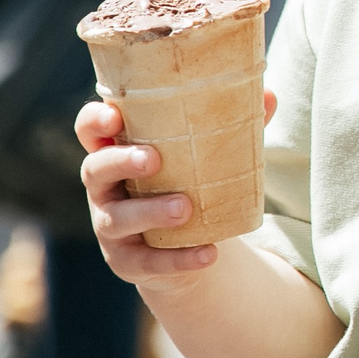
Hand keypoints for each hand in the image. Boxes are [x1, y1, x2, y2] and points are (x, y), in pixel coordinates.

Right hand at [74, 91, 273, 284]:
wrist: (186, 246)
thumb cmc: (190, 183)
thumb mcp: (203, 156)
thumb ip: (232, 125)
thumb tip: (269, 95)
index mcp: (118, 153)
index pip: (89, 131)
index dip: (94, 121)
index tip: (114, 116)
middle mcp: (105, 189)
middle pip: (96, 170)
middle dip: (121, 162)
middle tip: (153, 159)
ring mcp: (111, 227)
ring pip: (118, 219)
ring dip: (150, 212)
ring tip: (185, 208)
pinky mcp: (127, 262)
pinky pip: (148, 262)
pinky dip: (178, 259)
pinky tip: (208, 253)